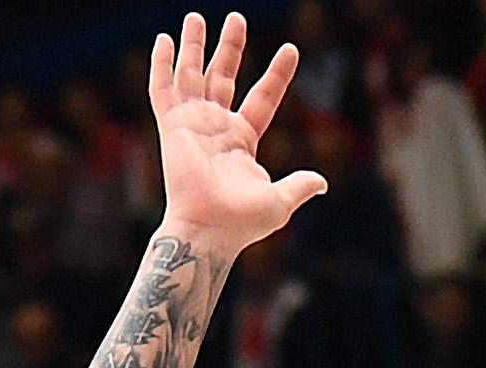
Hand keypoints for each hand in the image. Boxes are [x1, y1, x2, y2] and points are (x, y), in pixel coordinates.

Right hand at [150, 13, 326, 247]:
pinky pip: (163, 89)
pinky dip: (162, 64)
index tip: (291, 49)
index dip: (277, 74)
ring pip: (193, 74)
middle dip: (230, 47)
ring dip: (193, 45)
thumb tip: (322, 182)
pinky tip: (165, 39)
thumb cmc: (243, 222)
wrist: (211, 229)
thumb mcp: (280, 201)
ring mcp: (193, 123)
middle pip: (225, 75)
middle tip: (236, 17)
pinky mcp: (172, 127)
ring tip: (196, 16)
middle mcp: (217, 125)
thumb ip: (300, 186)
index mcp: (244, 138)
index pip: (264, 96)